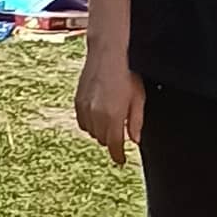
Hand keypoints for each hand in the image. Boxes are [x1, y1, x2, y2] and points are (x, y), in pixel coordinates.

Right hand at [75, 50, 144, 165]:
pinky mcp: (77, 102)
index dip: (118, 156)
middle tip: (120, 133)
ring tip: (110, 121)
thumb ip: (136, 121)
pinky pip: (82, 122)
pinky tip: (98, 115)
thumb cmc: (127, 74)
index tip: (120, 161)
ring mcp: (84, 109)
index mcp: (113, 116)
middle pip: (102, 139)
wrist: (107, 54)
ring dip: (101, 131)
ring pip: (91, 132)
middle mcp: (96, 115)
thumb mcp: (139, 98)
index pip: (114, 145)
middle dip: (112, 140)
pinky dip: (90, 123)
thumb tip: (134, 139)